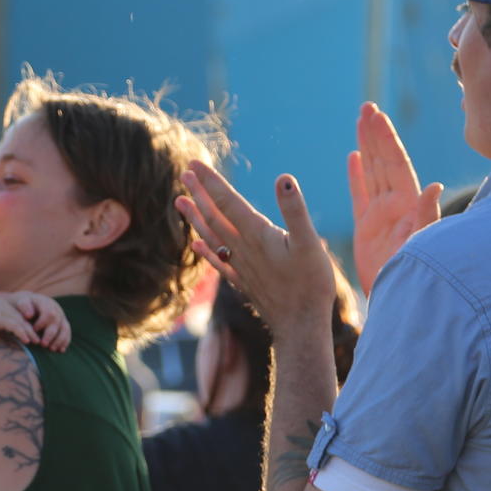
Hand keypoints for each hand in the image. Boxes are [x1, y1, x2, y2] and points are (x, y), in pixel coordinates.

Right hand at [0, 290, 42, 346]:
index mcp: (3, 306)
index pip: (18, 316)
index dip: (25, 324)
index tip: (31, 332)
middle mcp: (7, 309)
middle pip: (24, 320)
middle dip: (32, 330)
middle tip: (39, 338)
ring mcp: (5, 313)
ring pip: (23, 324)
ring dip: (31, 334)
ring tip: (38, 342)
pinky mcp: (2, 319)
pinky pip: (16, 327)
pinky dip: (22, 334)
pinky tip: (27, 341)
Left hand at [3, 292, 69, 350]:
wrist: (31, 304)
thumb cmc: (24, 306)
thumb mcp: (21, 303)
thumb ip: (24, 307)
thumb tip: (29, 315)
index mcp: (46, 303)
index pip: (48, 313)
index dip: (42, 323)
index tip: (34, 330)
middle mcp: (56, 309)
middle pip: (57, 322)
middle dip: (50, 334)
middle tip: (43, 345)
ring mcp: (61, 317)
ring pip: (65, 329)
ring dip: (59, 340)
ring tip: (52, 349)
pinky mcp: (63, 324)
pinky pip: (67, 333)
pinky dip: (65, 342)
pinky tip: (61, 350)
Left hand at [178, 163, 337, 335]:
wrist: (300, 326)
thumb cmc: (310, 284)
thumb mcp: (309, 243)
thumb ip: (295, 210)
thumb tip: (284, 179)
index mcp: (256, 235)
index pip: (228, 201)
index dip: (211, 181)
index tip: (195, 164)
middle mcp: (243, 249)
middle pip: (215, 216)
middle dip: (200, 194)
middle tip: (185, 173)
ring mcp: (241, 267)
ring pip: (212, 237)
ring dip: (195, 218)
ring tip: (180, 201)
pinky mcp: (244, 282)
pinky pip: (218, 262)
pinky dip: (205, 251)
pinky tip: (195, 243)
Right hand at [347, 102, 442, 291]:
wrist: (399, 300)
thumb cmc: (416, 275)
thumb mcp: (423, 245)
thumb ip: (427, 216)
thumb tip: (435, 186)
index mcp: (408, 204)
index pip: (396, 163)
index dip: (386, 139)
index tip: (377, 116)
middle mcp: (395, 205)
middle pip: (383, 161)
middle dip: (375, 134)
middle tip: (366, 108)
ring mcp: (380, 215)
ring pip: (371, 172)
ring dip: (366, 147)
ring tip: (360, 122)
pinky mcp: (366, 229)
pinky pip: (359, 195)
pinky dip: (356, 176)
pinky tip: (352, 157)